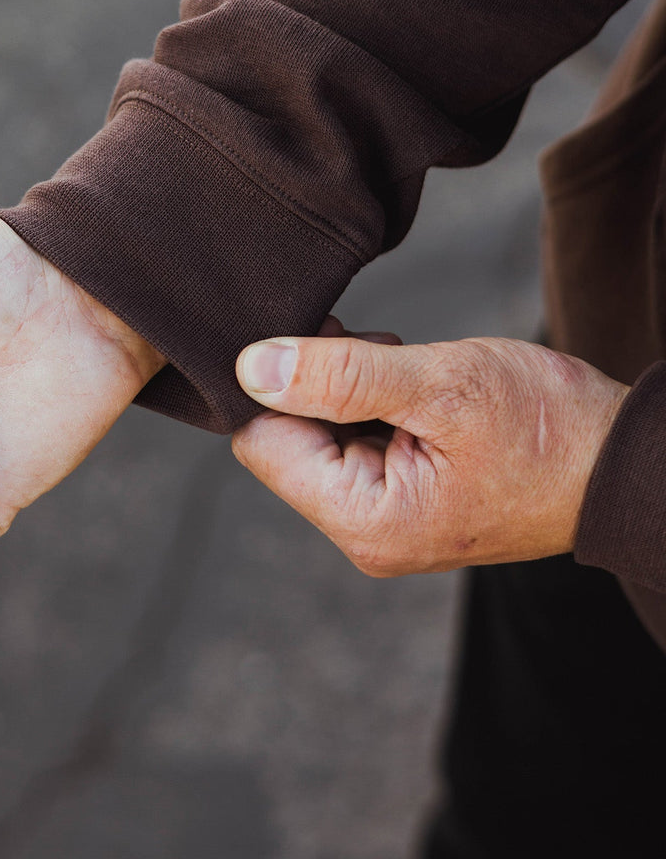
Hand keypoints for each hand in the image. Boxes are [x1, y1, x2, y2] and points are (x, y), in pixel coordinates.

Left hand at [231, 317, 628, 574]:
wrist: (623, 459)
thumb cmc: (546, 427)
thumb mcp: (440, 384)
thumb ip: (339, 375)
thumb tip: (248, 366)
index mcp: (364, 520)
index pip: (261, 442)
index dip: (278, 384)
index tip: (328, 342)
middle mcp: (364, 530)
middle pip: (287, 437)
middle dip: (323, 384)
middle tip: (386, 358)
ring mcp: (385, 515)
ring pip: (321, 431)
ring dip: (350, 387)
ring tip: (411, 374)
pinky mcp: (404, 492)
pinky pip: (357, 437)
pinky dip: (375, 399)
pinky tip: (415, 386)